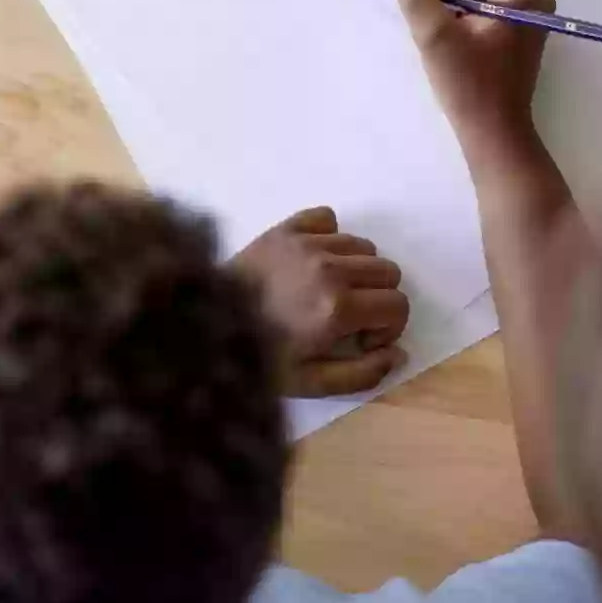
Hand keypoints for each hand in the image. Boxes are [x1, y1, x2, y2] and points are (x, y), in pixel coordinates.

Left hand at [232, 208, 410, 396]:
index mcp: (338, 308)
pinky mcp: (287, 228)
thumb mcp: (313, 383)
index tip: (361, 340)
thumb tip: (399, 353)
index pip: (398, 304)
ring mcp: (308, 244)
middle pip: (388, 271)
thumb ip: (363, 373)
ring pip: (364, 247)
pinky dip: (330, 238)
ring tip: (327, 291)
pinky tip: (313, 262)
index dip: (388, 327)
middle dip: (377, 298)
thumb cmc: (260, 359)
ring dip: (356, 271)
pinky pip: (329, 219)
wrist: (203, 326)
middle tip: (347, 318)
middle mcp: (330, 268)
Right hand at [397, 0, 554, 164]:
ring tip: (448, 35)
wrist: (494, 133)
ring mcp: (528, 11)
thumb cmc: (470, 88)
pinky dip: (464, 13)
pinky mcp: (518, 26)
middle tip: (439, 21)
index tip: (441, 1)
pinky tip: (458, 42)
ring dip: (455, 1)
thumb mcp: (434, 37)